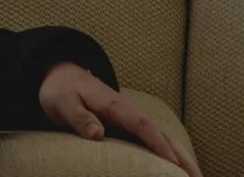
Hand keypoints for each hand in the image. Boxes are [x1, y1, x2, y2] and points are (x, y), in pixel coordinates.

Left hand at [39, 63, 202, 176]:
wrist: (61, 76)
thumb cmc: (61, 91)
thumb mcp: (63, 103)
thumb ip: (79, 117)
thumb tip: (98, 134)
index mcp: (115, 106)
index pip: (142, 125)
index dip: (158, 144)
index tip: (173, 164)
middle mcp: (129, 111)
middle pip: (162, 133)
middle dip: (181, 155)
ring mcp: (132, 119)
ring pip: (163, 138)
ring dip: (182, 157)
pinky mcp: (130, 126)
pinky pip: (154, 141)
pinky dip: (170, 155)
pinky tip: (177, 170)